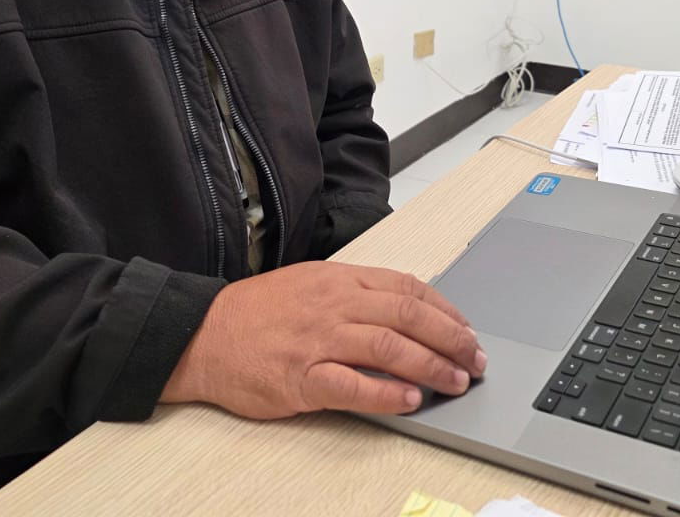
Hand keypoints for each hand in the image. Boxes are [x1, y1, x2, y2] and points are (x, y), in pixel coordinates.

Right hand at [160, 261, 485, 417]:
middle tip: (476, 359)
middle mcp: (333, 304)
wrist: (203, 333)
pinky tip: (410, 400)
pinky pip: (352, 386)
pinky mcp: (301, 378)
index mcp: (338, 279)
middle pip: (407, 315)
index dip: (445, 310)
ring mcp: (318, 340)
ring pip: (389, 348)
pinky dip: (386, 393)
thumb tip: (406, 312)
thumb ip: (355, 295)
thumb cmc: (258, 312)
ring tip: (456, 382)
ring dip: (431, 366)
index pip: (407, 287)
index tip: (467, 330)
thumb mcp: (311, 285)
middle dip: (451, 338)